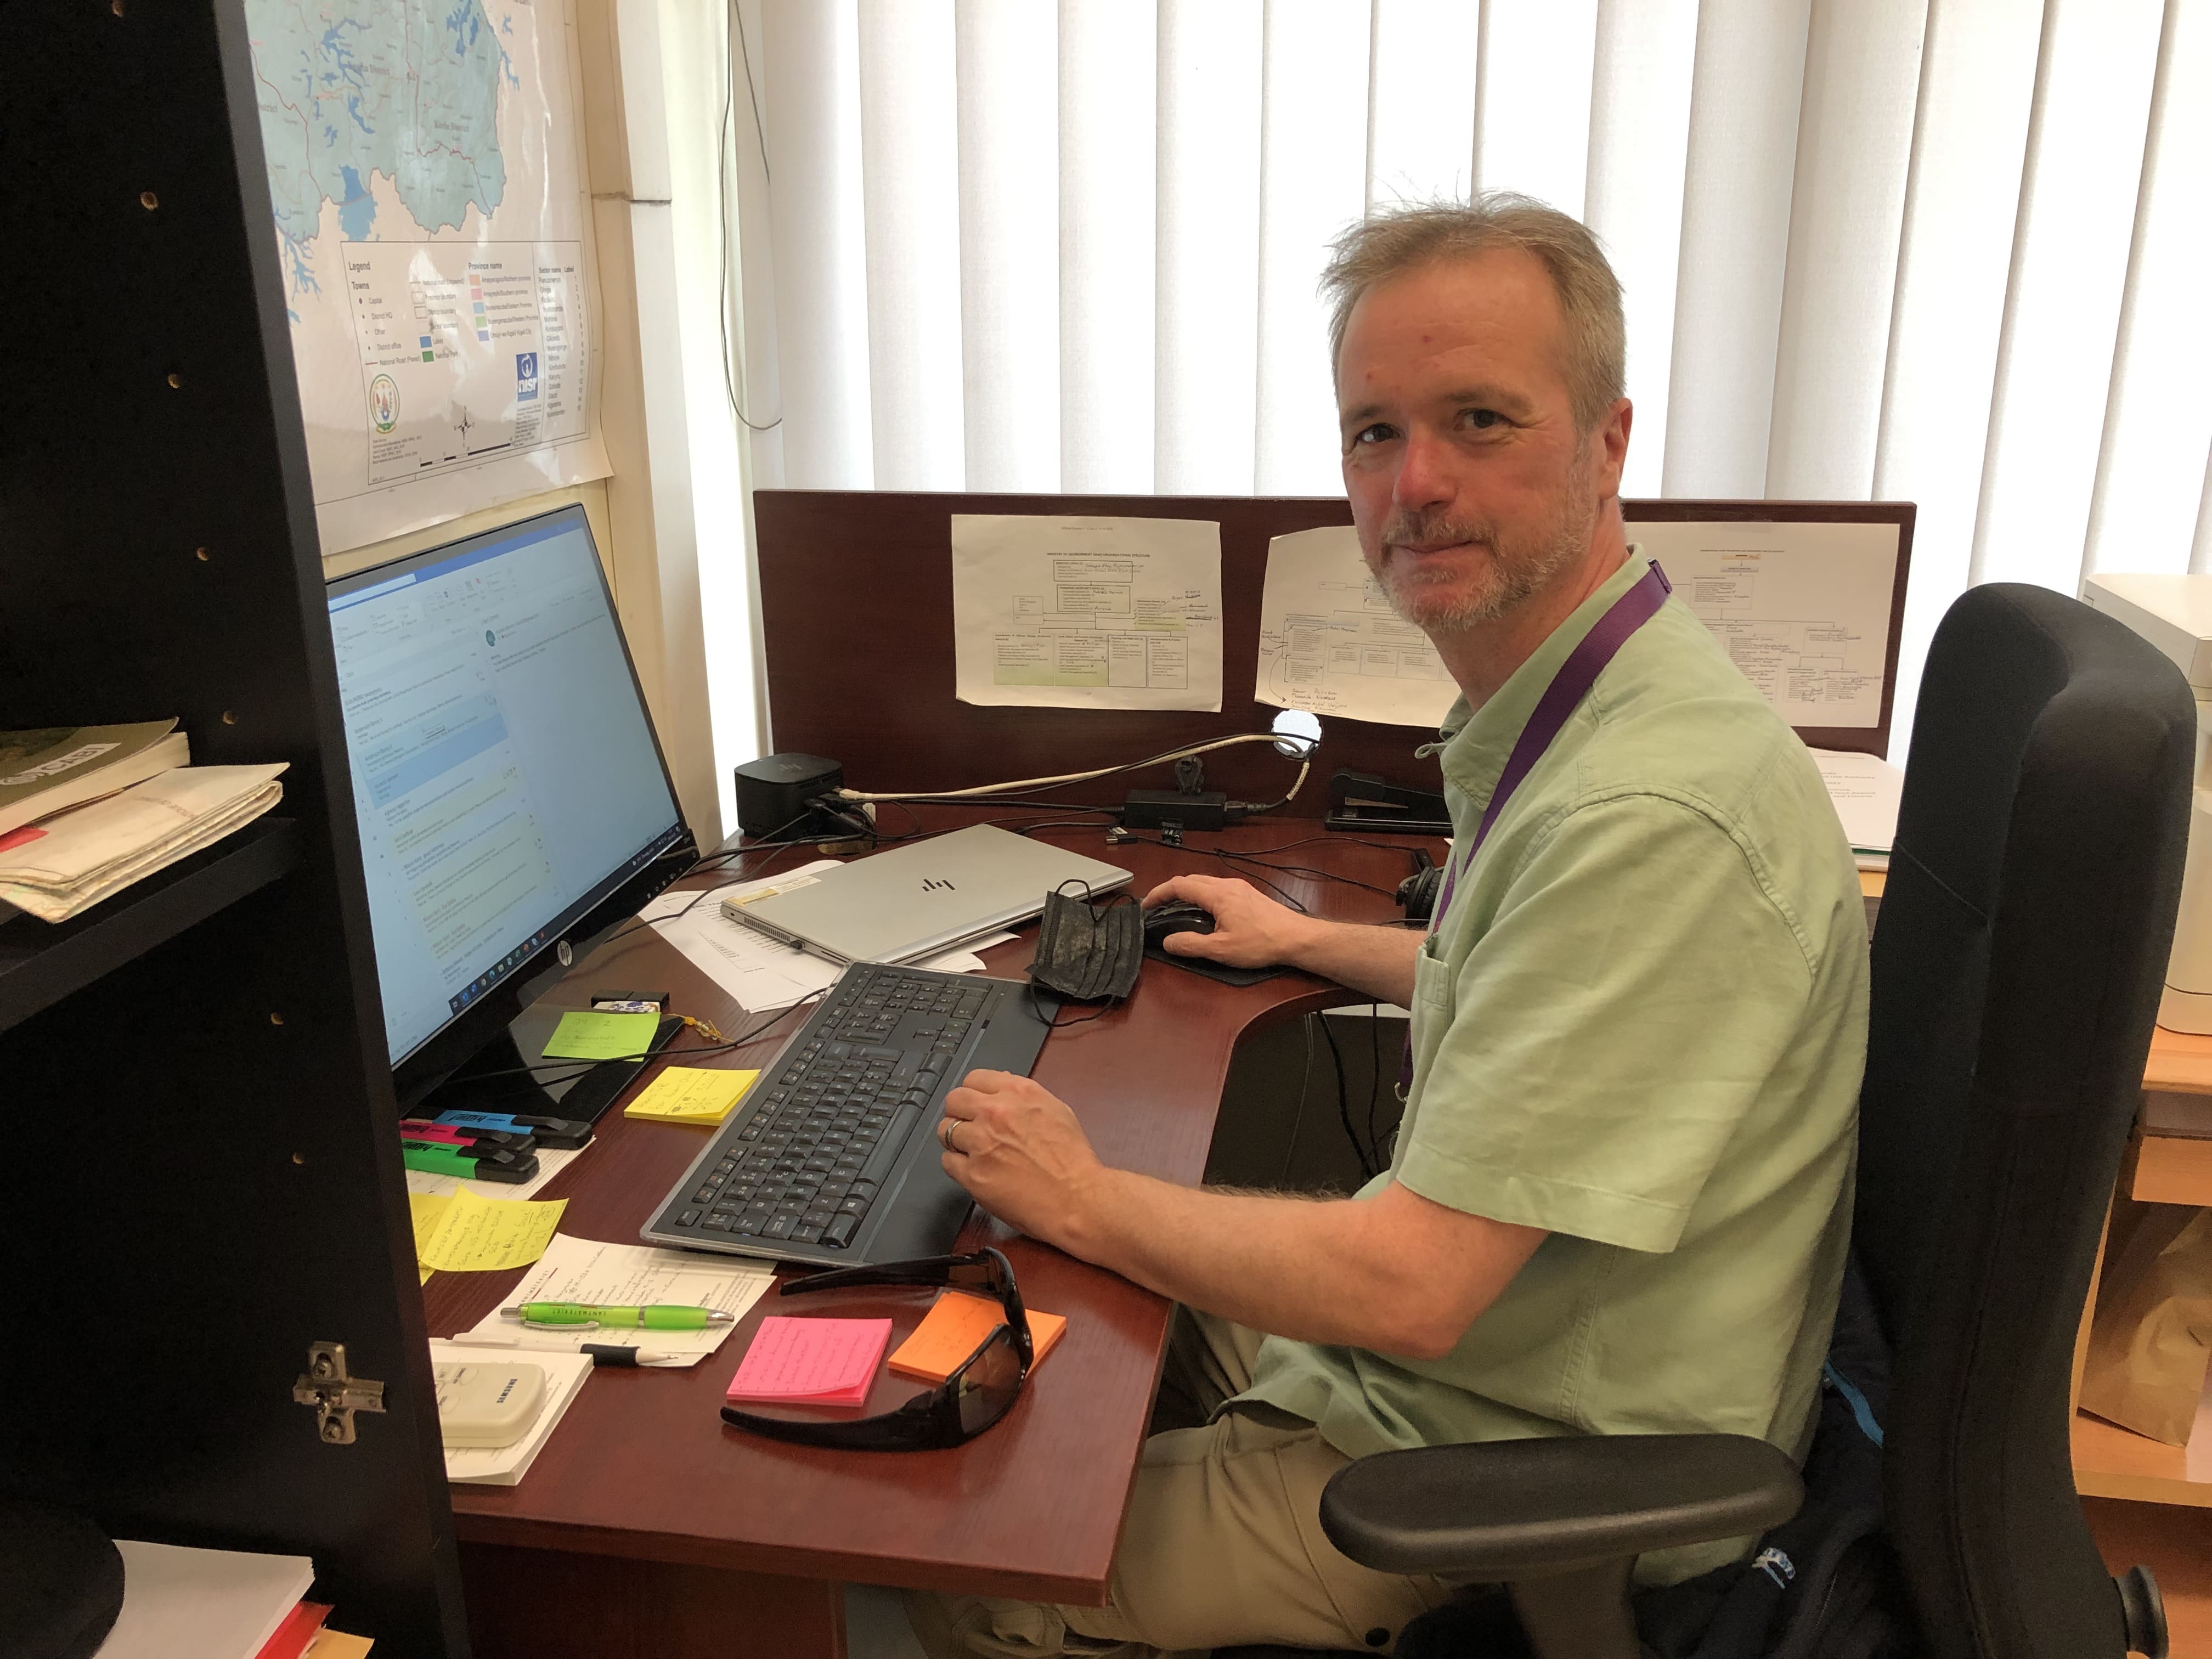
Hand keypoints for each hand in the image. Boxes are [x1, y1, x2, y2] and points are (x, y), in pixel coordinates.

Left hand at [937, 1070, 1105, 1251]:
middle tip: (969, 1127)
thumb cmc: (1073, 1159)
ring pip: (945, 1130)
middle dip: (959, 1112)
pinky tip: (976, 1170)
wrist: (1078, 1197)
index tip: (975, 1104)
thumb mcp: (1057, 1110)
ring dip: (957, 1140)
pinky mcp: (972, 1174)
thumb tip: (1002, 1084)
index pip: (973, 1078)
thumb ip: (1024, 1096)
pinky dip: (958, 1165)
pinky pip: (947, 1161)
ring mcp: (981, 1143)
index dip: (973, 1093)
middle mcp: (995, 1113)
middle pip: (954, 1100)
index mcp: (1018, 1092)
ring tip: (974, 1152)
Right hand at [1140, 874, 1319, 968]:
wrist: (1296, 939)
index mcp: (1217, 895)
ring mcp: (1240, 888)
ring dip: (1187, 893)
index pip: (1179, 885)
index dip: (1158, 893)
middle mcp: (1228, 885)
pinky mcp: (1248, 895)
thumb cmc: (1262, 943)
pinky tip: (1205, 912)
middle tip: (1158, 907)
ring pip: (1205, 882)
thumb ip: (1191, 945)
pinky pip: (1218, 888)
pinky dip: (1203, 896)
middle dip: (1170, 891)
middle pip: (1191, 880)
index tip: (1147, 905)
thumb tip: (1169, 942)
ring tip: (1177, 909)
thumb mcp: (1221, 950)